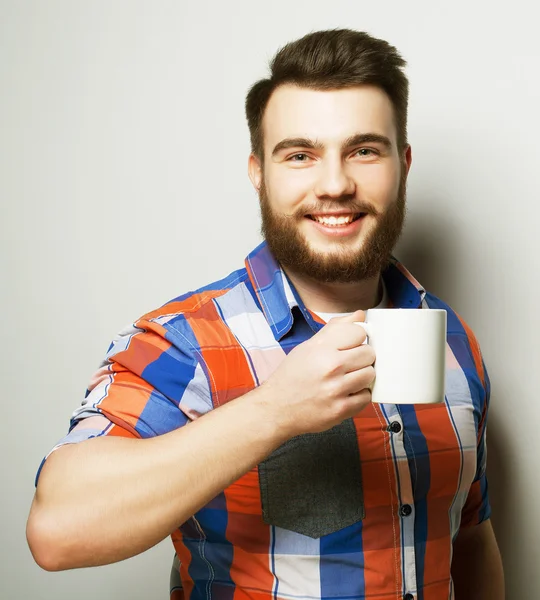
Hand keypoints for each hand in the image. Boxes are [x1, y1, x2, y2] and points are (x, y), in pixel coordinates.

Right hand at [262, 310, 374, 436]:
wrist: (276, 408)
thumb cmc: (291, 376)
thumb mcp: (307, 346)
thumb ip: (335, 329)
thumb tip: (360, 315)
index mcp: (321, 348)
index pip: (359, 332)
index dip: (356, 337)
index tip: (350, 344)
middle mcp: (330, 367)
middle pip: (369, 353)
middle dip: (362, 357)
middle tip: (349, 363)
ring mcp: (337, 390)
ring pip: (370, 374)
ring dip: (362, 376)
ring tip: (348, 378)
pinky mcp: (341, 410)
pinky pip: (366, 397)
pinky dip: (359, 395)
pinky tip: (346, 393)